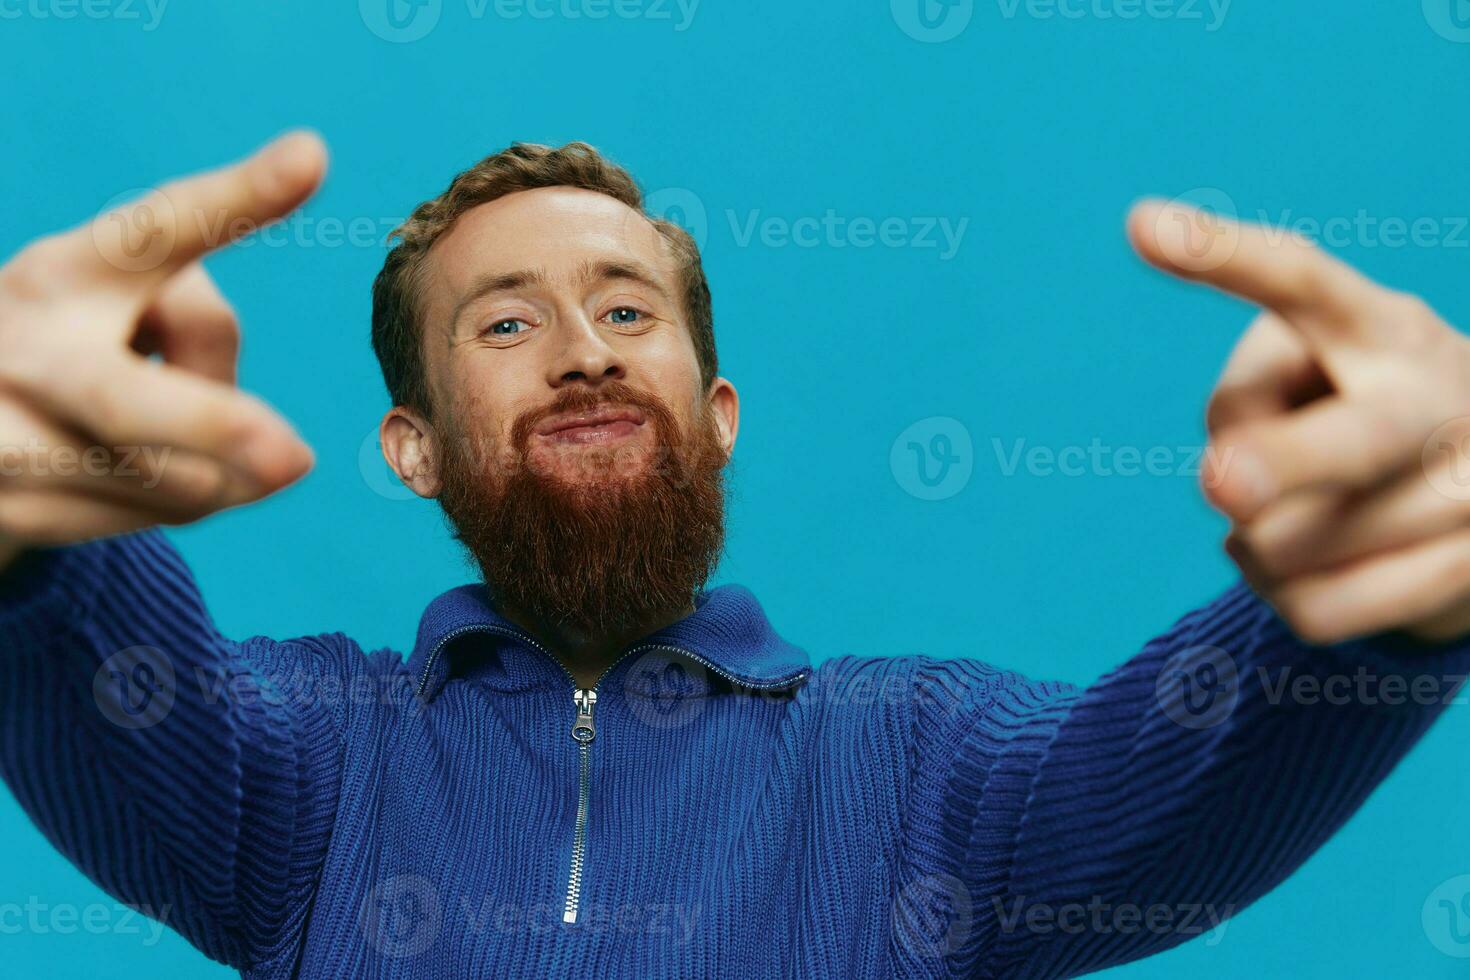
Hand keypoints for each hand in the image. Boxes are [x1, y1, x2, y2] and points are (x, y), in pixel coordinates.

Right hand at [0, 132, 326, 569]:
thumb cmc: (82, 337)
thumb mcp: (131, 302)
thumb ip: (207, 332)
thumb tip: (282, 461)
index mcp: (67, 272)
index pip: (153, 233)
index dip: (236, 199)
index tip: (311, 157)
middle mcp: (24, 347)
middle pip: (126, 400)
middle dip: (213, 428)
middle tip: (295, 455)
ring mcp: (2, 436)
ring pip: (170, 480)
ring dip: (216, 468)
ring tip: (171, 429)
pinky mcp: (11, 512)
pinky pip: (154, 519)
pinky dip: (180, 500)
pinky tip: (138, 469)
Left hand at [1129, 200, 1469, 644]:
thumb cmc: (1350, 404)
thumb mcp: (1303, 373)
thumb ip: (1249, 404)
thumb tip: (1238, 492)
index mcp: (1379, 326)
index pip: (1299, 284)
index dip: (1223, 257)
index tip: (1140, 225)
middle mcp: (1439, 397)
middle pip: (1351, 442)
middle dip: (1285, 463)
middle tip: (1220, 480)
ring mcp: (1468, 491)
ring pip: (1293, 546)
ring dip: (1252, 543)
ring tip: (1288, 514)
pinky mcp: (1467, 571)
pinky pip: (1316, 608)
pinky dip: (1278, 594)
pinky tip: (1301, 564)